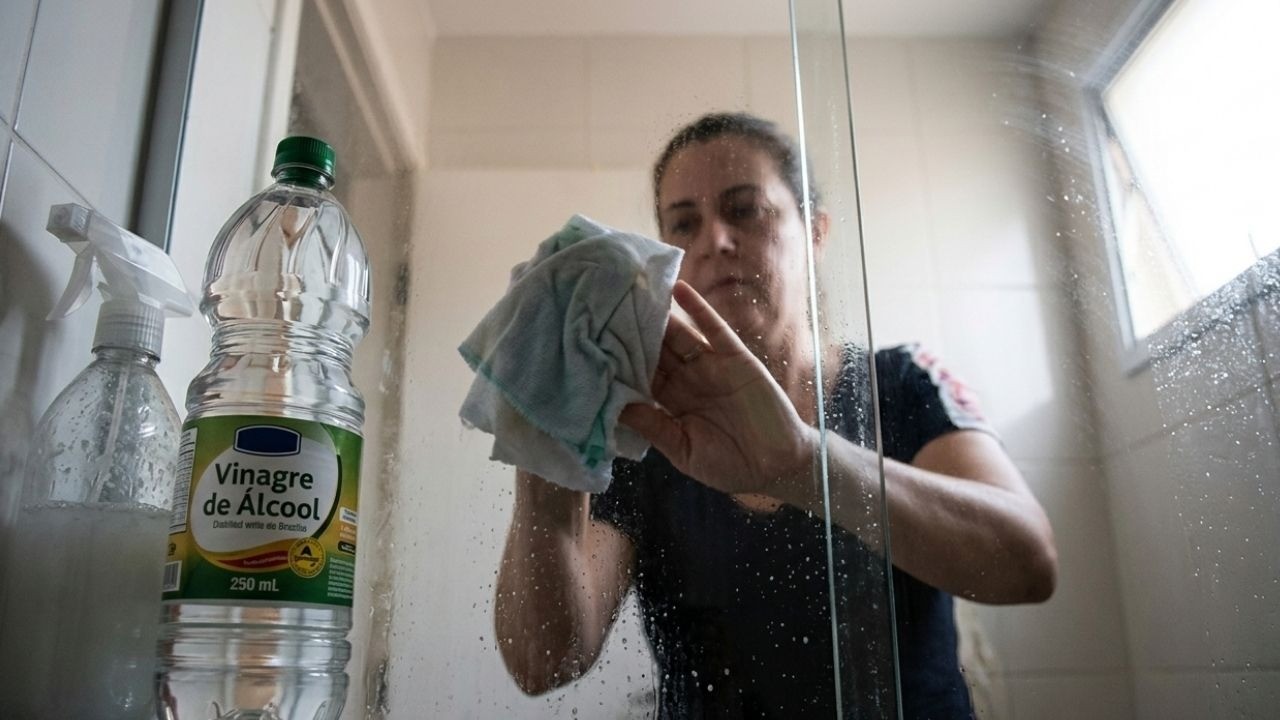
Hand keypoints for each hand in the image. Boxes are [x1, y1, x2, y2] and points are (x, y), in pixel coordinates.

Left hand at [619, 281, 817, 496]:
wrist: (777, 466)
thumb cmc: (729, 466)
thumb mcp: (684, 450)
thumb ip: (653, 427)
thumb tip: (616, 407)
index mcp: (671, 403)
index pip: (640, 376)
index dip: (619, 360)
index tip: (592, 342)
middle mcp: (688, 380)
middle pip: (655, 350)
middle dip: (632, 331)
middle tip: (604, 305)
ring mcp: (711, 365)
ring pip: (679, 334)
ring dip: (659, 314)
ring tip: (634, 289)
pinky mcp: (735, 357)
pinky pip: (713, 328)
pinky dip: (697, 308)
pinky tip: (678, 289)